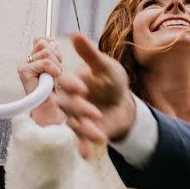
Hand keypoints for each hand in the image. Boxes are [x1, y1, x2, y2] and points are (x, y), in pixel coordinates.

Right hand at [17, 37, 62, 126]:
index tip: (57, 63)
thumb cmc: (57, 93)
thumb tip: (44, 38)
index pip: (42, 40)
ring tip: (53, 81)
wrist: (51, 111)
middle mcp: (27, 61)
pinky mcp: (23, 71)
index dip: (54, 48)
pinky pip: (46, 63)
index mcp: (34, 59)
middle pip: (46, 44)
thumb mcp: (58, 68)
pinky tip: (50, 83)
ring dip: (56, 68)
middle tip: (56, 76)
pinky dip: (53, 72)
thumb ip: (52, 52)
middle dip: (58, 59)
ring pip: (47, 53)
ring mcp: (24, 66)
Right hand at [56, 32, 134, 157]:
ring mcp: (75, 116)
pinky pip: (79, 139)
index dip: (72, 85)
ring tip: (99, 136)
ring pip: (74, 123)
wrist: (123, 104)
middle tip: (95, 113)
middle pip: (68, 105)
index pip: (66, 82)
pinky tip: (86, 156)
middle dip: (81, 109)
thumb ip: (90, 54)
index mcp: (73, 81)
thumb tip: (75, 33)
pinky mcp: (82, 131)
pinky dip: (82, 147)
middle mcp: (70, 99)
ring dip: (85, 130)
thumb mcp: (106, 67)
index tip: (83, 88)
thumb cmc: (112, 81)